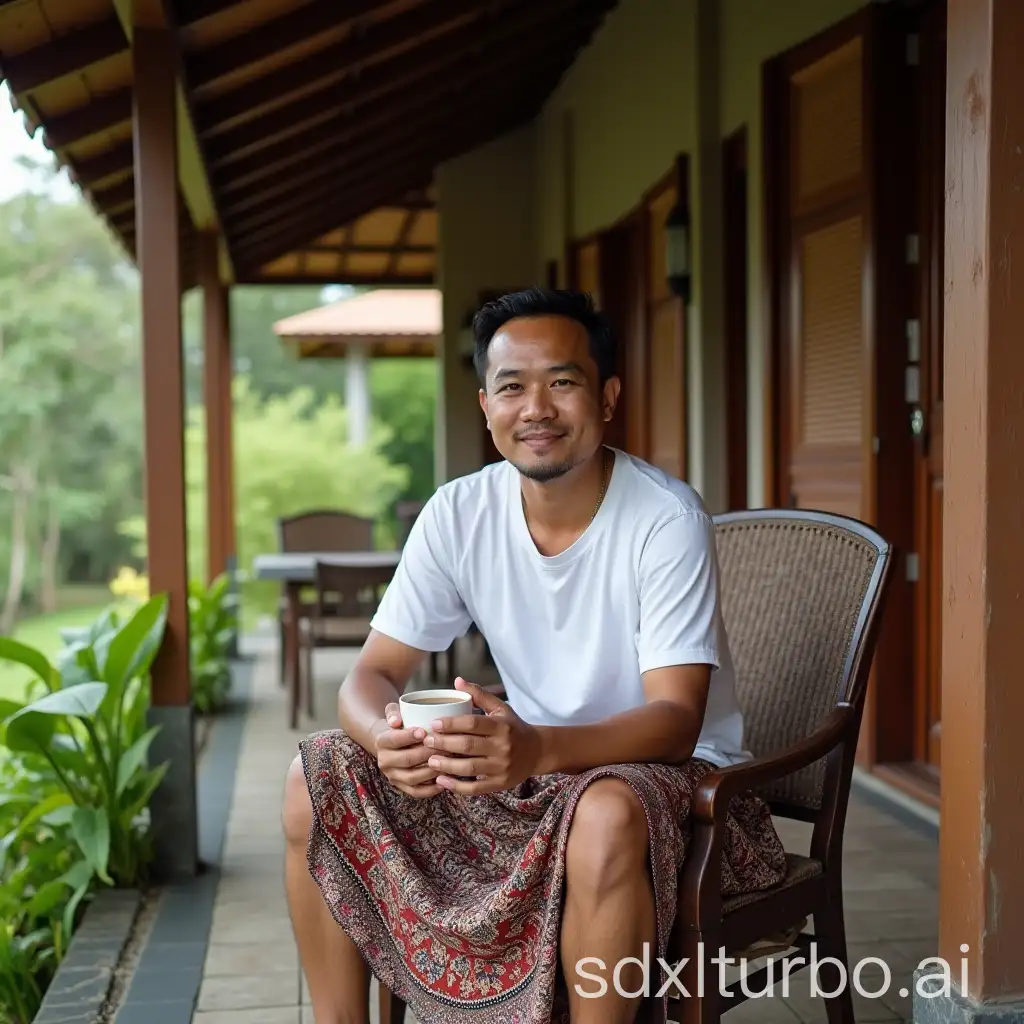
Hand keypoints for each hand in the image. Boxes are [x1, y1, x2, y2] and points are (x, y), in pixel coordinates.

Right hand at [373, 701, 440, 798]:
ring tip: (448, 761)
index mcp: (381, 742)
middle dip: (427, 753)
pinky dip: (431, 789)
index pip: (393, 740)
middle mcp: (384, 761)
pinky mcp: (402, 787)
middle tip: (444, 746)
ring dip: (432, 770)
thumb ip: (393, 712)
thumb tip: (396, 721)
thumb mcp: (394, 712)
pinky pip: (417, 792)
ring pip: (413, 778)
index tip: (424, 732)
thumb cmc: (399, 724)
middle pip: (406, 760)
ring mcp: (393, 776)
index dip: (408, 737)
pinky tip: (445, 779)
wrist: (391, 742)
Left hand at [423, 677, 544, 794]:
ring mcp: (501, 767)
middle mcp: (502, 747)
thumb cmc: (513, 727)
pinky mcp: (499, 784)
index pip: (473, 723)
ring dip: (447, 765)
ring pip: (469, 768)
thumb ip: (479, 695)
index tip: (433, 724)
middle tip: (426, 741)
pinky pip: (475, 788)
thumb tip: (457, 681)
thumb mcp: (500, 709)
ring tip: (430, 760)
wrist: (537, 752)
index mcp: (501, 726)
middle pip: (468, 746)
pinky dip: (456, 786)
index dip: (451, 723)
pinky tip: (441, 781)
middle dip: (444, 743)